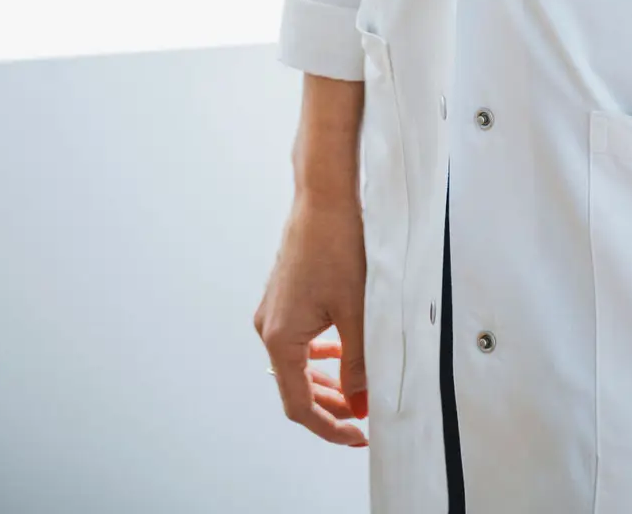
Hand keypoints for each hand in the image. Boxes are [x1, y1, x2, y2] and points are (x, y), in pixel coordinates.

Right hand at [254, 189, 370, 446]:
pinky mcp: (284, 296)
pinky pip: (299, 339)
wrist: (324, 196)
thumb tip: (362, 400)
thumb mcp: (356, 311)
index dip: (330, 426)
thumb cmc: (338, 245)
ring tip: (356, 390)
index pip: (299, 405)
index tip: (357, 435)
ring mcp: (273, 311)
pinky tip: (341, 351)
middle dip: (331, 406)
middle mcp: (268, 328)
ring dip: (326, 380)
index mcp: (280, 338)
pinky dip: (320, 354)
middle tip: (363, 417)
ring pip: (298, 363)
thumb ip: (359, 362)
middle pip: (296, 387)